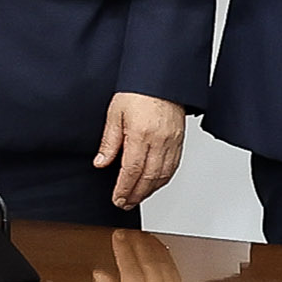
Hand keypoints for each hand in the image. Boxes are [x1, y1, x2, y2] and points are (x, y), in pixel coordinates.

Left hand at [96, 93, 187, 209]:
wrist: (161, 79)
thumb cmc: (137, 91)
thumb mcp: (114, 114)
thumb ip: (109, 142)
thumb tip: (101, 163)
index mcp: (141, 135)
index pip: (132, 170)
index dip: (124, 188)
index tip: (117, 198)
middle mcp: (160, 141)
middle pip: (148, 177)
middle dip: (136, 194)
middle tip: (124, 203)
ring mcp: (173, 142)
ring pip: (163, 175)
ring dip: (150, 191)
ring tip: (137, 197)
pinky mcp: (180, 141)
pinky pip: (173, 167)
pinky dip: (163, 180)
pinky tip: (154, 184)